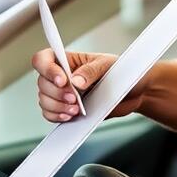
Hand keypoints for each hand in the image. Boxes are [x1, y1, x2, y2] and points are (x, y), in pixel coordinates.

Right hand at [30, 49, 144, 122]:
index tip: (63, 81)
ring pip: (44, 100)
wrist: (134, 93)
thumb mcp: (109, 65)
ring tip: (76, 109)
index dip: (48, 70)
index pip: (43, 59)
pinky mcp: (66, 109)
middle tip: (75, 99)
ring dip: (56, 107)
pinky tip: (70, 116)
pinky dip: (56, 116)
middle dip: (57, 93)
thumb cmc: (122, 72)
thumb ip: (91, 71)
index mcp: (69, 60)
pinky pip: (50, 114)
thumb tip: (75, 81)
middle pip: (42, 83)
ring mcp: (62, 93)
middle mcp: (61, 76)